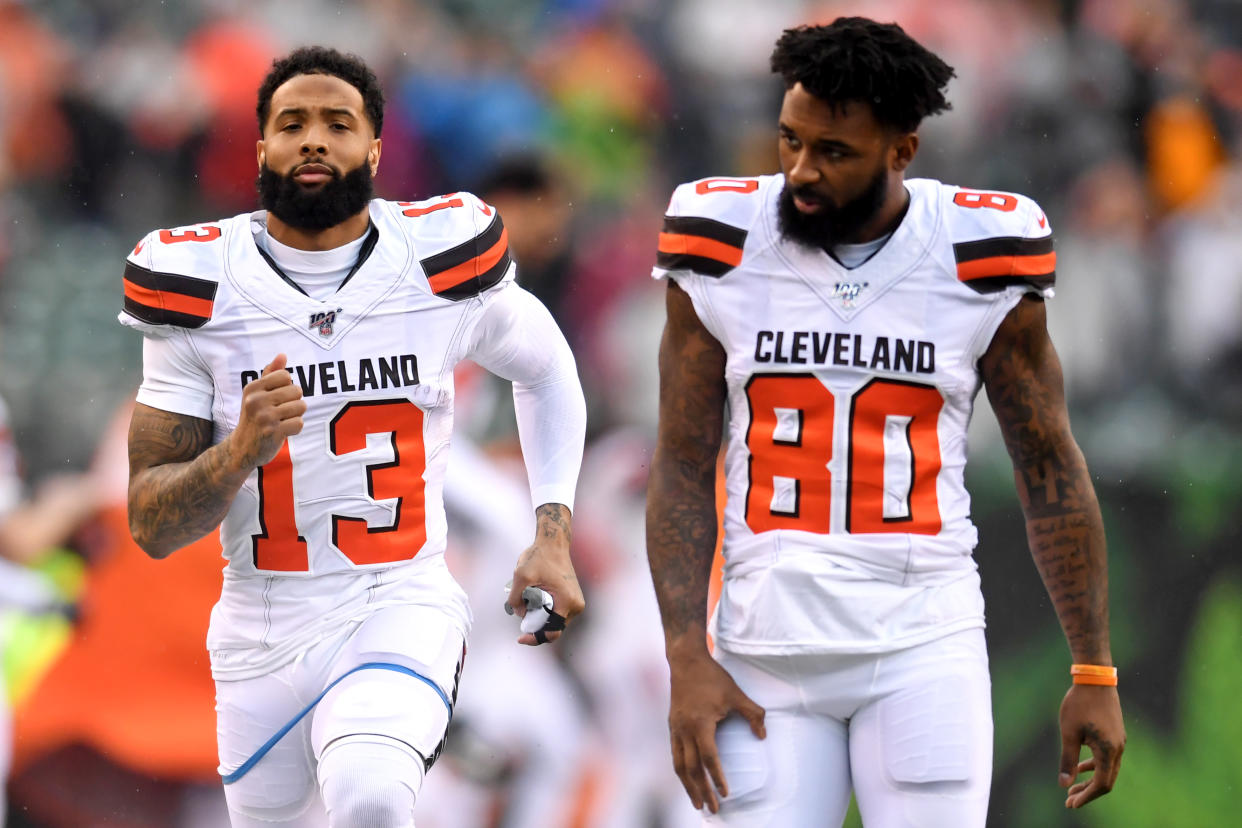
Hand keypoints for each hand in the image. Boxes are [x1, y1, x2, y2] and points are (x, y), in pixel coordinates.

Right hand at [229, 354, 305, 469]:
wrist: (241, 449)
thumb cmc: (254, 418)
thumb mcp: (257, 395)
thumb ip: (271, 375)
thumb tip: (283, 355)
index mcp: (252, 388)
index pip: (285, 376)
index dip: (287, 387)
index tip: (276, 398)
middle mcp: (256, 400)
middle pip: (297, 390)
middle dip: (294, 402)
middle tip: (280, 412)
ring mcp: (264, 417)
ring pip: (301, 406)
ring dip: (296, 415)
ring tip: (282, 421)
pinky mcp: (273, 432)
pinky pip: (299, 423)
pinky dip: (295, 428)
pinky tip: (283, 431)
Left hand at [506, 503, 583, 645]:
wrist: (553, 543)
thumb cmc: (539, 557)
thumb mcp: (521, 576)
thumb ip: (515, 598)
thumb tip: (520, 615)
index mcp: (567, 602)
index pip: (552, 632)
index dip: (535, 638)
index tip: (520, 638)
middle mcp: (576, 606)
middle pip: (554, 629)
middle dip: (536, 628)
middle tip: (521, 619)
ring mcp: (576, 603)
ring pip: (555, 622)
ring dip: (541, 620)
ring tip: (527, 606)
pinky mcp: (573, 599)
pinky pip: (558, 614)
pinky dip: (546, 613)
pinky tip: (535, 604)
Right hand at [668, 650, 764, 812]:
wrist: (685, 661)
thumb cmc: (712, 677)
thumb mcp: (736, 694)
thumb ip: (753, 714)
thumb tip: (763, 735)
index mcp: (700, 724)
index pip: (709, 758)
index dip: (717, 777)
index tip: (725, 793)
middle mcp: (684, 730)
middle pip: (691, 768)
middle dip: (701, 790)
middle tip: (711, 808)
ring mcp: (675, 728)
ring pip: (679, 765)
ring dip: (688, 786)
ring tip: (696, 802)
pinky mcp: (672, 725)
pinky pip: (674, 754)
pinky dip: (681, 771)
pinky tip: (687, 779)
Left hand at [1058, 683, 1124, 807]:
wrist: (1095, 679)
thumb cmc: (1079, 704)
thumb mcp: (1069, 733)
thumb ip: (1067, 760)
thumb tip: (1064, 784)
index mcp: (1108, 751)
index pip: (1101, 784)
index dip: (1086, 796)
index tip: (1070, 804)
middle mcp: (1118, 749)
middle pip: (1106, 780)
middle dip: (1087, 792)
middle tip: (1068, 801)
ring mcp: (1118, 742)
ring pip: (1107, 770)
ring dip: (1090, 780)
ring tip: (1071, 789)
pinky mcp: (1115, 735)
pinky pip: (1106, 758)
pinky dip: (1094, 766)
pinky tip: (1081, 768)